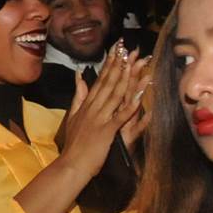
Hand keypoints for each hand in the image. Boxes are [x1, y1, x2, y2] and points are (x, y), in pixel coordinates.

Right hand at [57, 45, 149, 174]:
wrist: (71, 164)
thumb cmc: (74, 143)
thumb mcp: (73, 115)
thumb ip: (78, 95)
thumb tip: (79, 75)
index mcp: (87, 104)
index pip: (100, 79)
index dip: (110, 63)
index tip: (118, 48)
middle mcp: (93, 108)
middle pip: (109, 83)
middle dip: (120, 64)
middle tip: (130, 48)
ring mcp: (100, 119)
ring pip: (116, 95)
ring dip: (129, 79)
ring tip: (139, 65)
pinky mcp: (107, 131)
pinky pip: (121, 116)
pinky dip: (131, 106)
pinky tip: (141, 96)